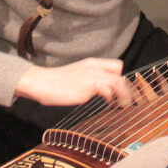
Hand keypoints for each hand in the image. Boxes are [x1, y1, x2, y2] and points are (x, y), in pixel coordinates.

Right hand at [14, 57, 133, 107]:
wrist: (41, 82)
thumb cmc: (56, 83)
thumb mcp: (78, 76)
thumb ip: (90, 80)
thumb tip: (103, 91)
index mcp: (92, 63)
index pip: (115, 65)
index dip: (121, 78)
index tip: (122, 91)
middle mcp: (93, 67)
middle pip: (119, 72)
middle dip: (126, 87)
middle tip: (126, 100)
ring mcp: (91, 75)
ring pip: (117, 81)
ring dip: (124, 94)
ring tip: (124, 105)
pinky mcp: (87, 86)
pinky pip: (107, 89)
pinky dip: (110, 97)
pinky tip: (108, 103)